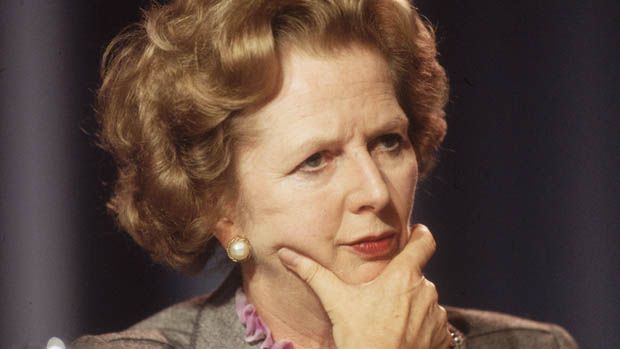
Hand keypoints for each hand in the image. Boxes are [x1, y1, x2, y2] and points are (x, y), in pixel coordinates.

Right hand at [277, 224, 449, 348]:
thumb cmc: (360, 337)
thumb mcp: (335, 301)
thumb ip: (312, 273)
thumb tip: (286, 254)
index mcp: (404, 276)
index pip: (425, 242)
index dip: (421, 235)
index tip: (416, 234)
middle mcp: (426, 291)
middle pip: (417, 275)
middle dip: (402, 283)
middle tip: (382, 297)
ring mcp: (436, 315)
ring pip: (425, 300)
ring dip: (412, 306)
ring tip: (389, 321)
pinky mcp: (441, 336)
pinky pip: (434, 324)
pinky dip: (421, 327)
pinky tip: (402, 336)